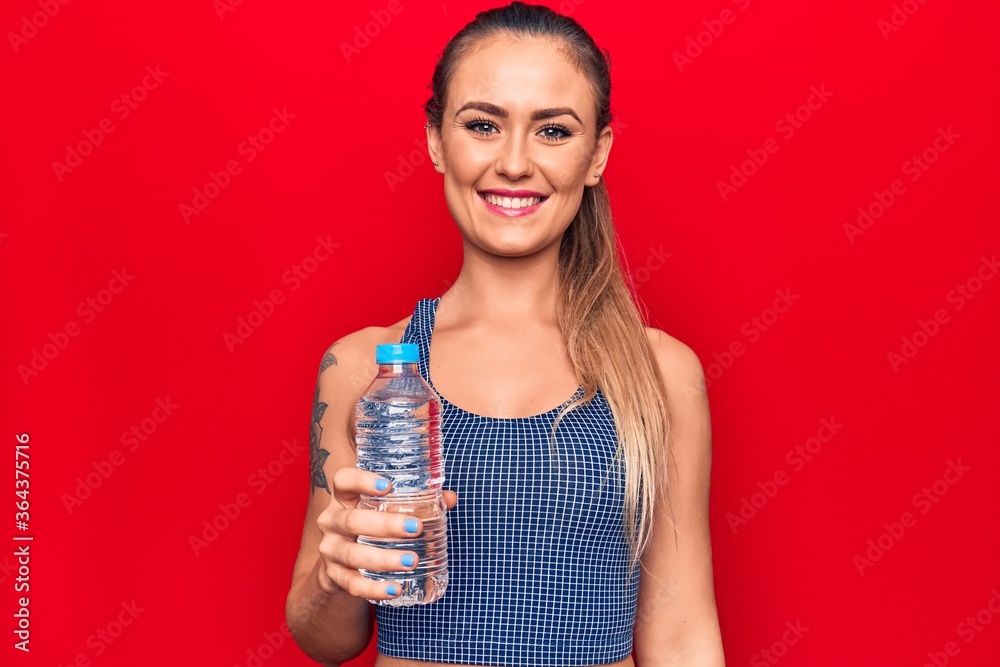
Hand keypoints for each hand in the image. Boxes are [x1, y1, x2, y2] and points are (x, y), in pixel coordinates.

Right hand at [316, 468, 457, 600]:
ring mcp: (330, 550)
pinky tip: (395, 588)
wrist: (339, 564)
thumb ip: (415, 501)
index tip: (387, 485)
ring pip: (353, 554)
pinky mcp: (333, 576)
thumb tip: (449, 498)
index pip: (343, 481)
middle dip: (385, 525)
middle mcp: (332, 521)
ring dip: (384, 559)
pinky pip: (352, 584)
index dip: (361, 480)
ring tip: (412, 561)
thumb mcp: (383, 510)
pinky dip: (374, 588)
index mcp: (344, 498)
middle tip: (416, 528)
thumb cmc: (369, 527)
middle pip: (352, 520)